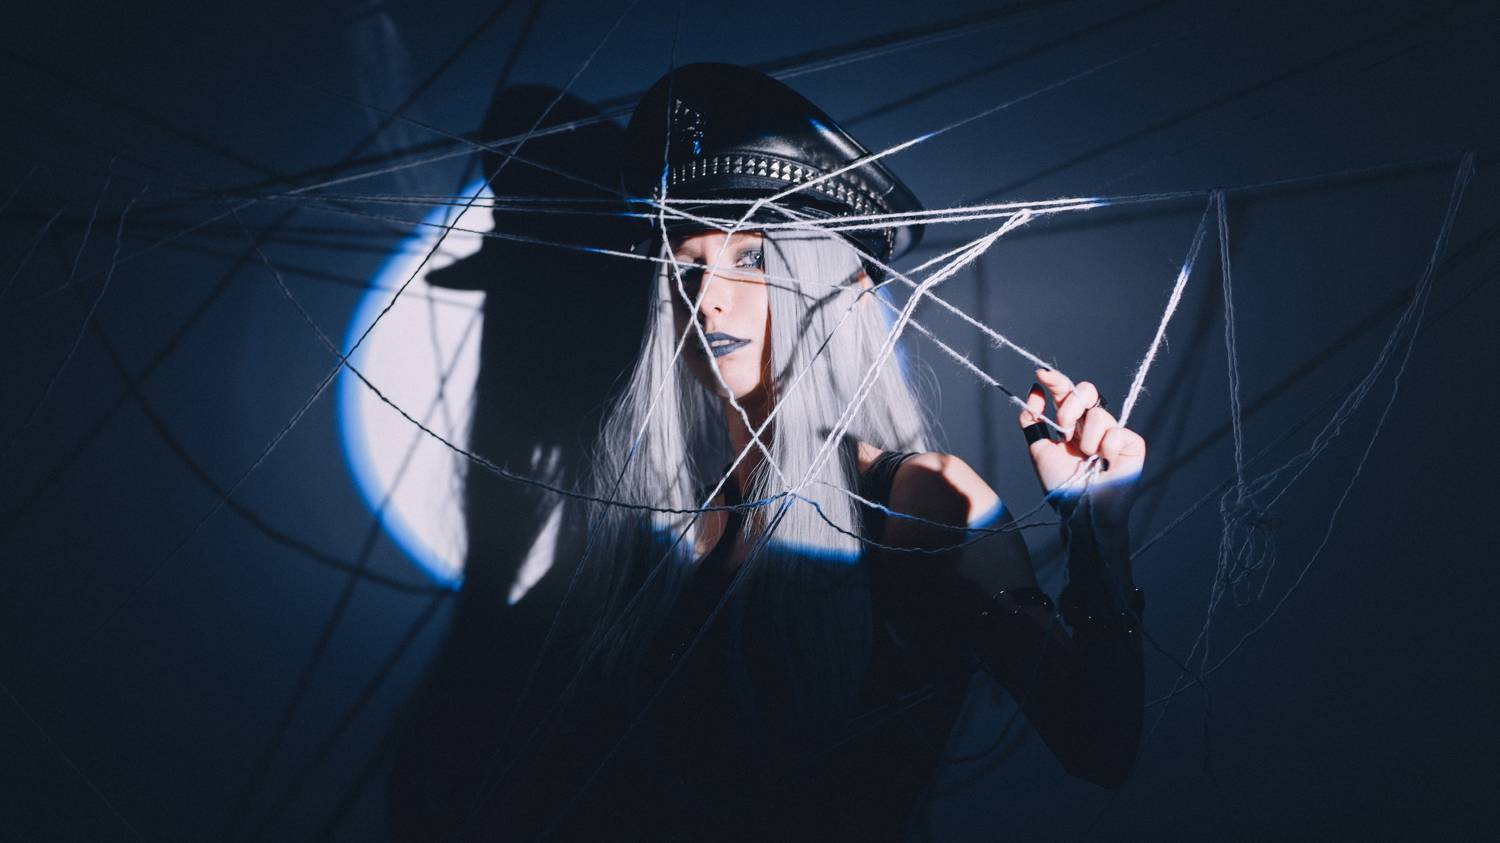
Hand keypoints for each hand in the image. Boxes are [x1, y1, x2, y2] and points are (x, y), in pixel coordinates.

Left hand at [1018, 368, 1146, 528]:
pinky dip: (1107, 451)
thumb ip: (1033, 421)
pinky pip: (1117, 432)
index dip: (1055, 381)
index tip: (1041, 374)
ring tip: (1088, 460)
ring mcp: (1113, 434)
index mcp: (1071, 424)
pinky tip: (1107, 465)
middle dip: (1071, 404)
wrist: (1082, 511)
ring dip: (1086, 440)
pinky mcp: (1133, 444)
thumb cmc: (1062, 485)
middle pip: (1087, 391)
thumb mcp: (1039, 450)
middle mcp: (1093, 426)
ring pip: (1098, 415)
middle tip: (1064, 428)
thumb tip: (1034, 391)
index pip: (1066, 394)